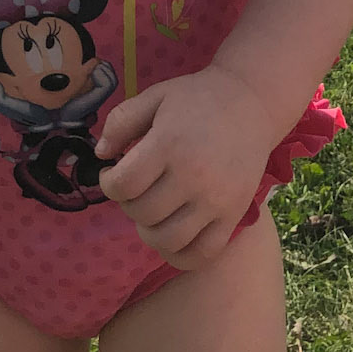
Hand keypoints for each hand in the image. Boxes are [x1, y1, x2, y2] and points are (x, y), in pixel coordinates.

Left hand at [95, 64, 274, 271]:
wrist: (251, 103)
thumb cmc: (198, 99)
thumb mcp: (155, 96)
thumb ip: (121, 121)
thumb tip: (101, 155)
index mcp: (169, 144)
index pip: (124, 185)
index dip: (108, 184)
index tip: (112, 174)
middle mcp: (193, 176)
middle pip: (142, 213)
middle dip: (128, 203)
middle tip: (136, 188)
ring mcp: (216, 200)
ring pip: (167, 240)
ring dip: (149, 230)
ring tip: (153, 210)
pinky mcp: (234, 215)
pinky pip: (202, 254)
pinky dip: (181, 254)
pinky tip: (173, 234)